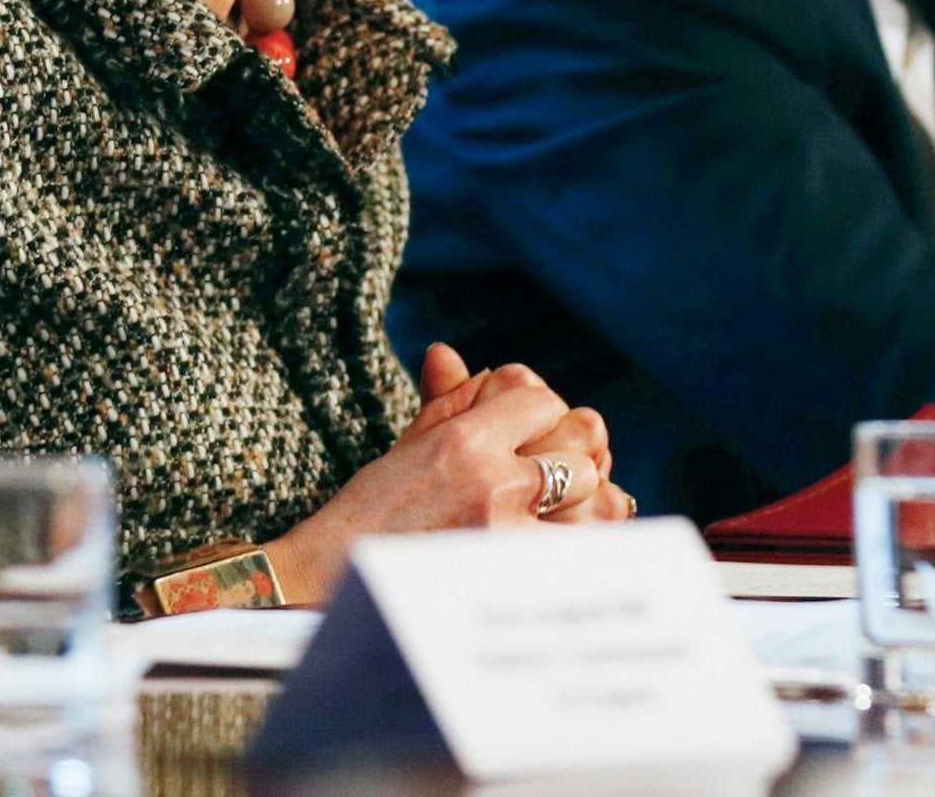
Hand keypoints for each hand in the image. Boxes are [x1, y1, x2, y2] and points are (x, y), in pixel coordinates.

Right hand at [265, 346, 626, 600]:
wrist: (337, 581)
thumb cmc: (374, 513)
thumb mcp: (410, 447)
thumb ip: (445, 401)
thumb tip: (447, 353)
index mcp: (465, 439)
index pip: (543, 400)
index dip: (541, 410)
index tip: (530, 430)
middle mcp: (495, 481)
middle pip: (581, 443)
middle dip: (572, 451)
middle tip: (554, 468)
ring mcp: (514, 534)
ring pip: (597, 496)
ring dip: (586, 499)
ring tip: (563, 508)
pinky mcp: (521, 578)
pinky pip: (590, 549)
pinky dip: (589, 541)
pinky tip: (565, 540)